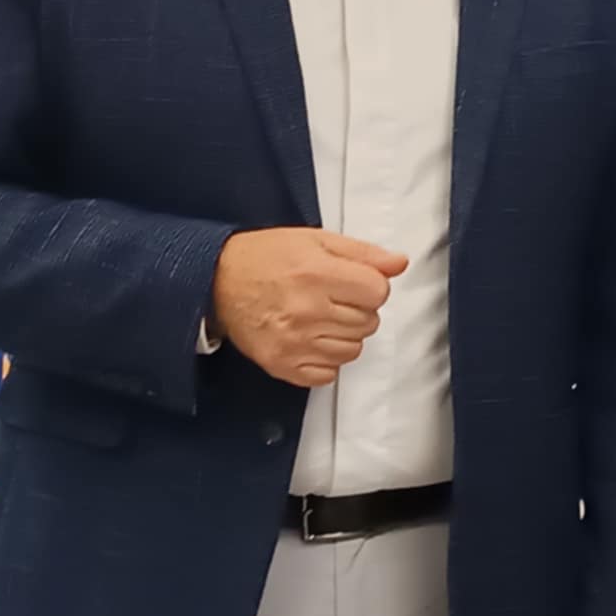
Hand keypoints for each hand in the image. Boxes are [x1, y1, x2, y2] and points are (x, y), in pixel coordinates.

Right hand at [210, 228, 406, 387]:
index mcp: (317, 274)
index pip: (378, 292)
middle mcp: (307, 311)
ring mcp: (294, 342)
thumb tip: (398, 264)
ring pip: (353, 350)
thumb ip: (363, 253)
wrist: (217, 281)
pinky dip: (325, 359)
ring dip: (344, 334)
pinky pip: (328, 374)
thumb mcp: (316, 240)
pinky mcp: (282, 365)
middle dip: (358, 309)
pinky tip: (310, 338)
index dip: (370, 285)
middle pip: (369, 322)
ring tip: (320, 316)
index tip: (353, 282)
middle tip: (331, 297)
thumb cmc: (266, 258)